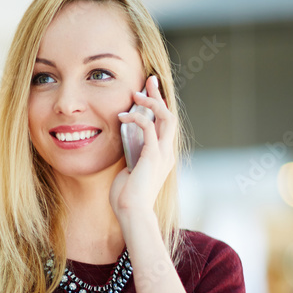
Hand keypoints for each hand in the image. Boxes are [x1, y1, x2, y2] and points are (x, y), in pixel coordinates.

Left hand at [109, 75, 176, 225]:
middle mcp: (167, 152)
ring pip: (165, 117)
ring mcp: (162, 154)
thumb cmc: (126, 196)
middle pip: (170, 115)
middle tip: (149, 80)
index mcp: (163, 155)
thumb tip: (124, 142)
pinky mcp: (152, 156)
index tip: (148, 92)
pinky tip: (123, 115)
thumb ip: (131, 155)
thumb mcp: (129, 169)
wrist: (132, 212)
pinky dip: (137, 118)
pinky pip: (149, 128)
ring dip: (151, 102)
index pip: (165, 124)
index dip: (159, 106)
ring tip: (135, 93)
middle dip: (159, 95)